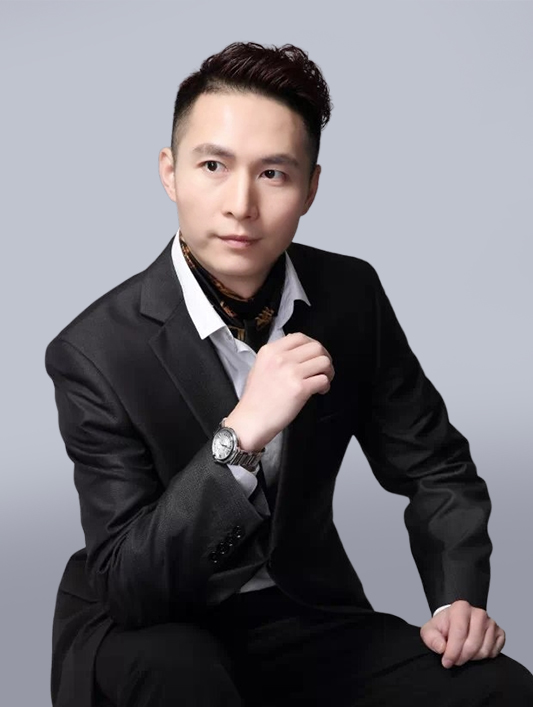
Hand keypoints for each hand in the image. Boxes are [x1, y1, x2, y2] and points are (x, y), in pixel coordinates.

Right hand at [225, 332, 333, 450]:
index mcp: (270, 351)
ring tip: (322, 380)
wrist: (251, 420)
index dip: (312, 346)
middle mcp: (281, 358)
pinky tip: (319, 391)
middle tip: (323, 369)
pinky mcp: (300, 388)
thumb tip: (299, 353)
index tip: (314, 355)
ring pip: (324, 362)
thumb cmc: (255, 400)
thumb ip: (278, 357)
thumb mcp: (260, 367)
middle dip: (324, 358)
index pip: (299, 337)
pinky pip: (323, 379)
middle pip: (316, 347)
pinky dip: (325, 385)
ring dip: (328, 371)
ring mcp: (291, 372)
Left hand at [420, 600, 505, 667]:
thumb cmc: (443, 628)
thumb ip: (431, 638)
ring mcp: (491, 623)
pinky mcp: (500, 633)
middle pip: (473, 644)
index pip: (459, 632)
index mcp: (461, 607)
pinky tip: (474, 651)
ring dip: (472, 658)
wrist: (455, 624)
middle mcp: (479, 613)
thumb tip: (442, 647)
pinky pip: (494, 652)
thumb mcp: (430, 631)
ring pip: (484, 650)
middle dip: (462, 657)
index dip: (452, 651)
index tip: (446, 662)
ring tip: (463, 653)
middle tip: (455, 660)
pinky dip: (484, 657)